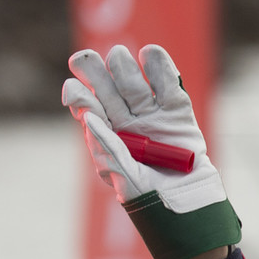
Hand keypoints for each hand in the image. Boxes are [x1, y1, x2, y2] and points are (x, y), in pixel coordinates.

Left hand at [62, 44, 239, 258]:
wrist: (187, 205)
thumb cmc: (150, 198)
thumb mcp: (123, 176)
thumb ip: (107, 147)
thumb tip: (87, 116)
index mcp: (107, 138)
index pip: (89, 109)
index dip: (80, 96)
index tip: (72, 87)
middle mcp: (127, 124)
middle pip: (108, 91)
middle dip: (95, 73)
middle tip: (83, 59)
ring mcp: (152, 116)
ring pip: (134, 85)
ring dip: (125, 69)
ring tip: (119, 57)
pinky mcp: (177, 113)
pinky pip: (168, 86)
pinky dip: (161, 68)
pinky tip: (149, 53)